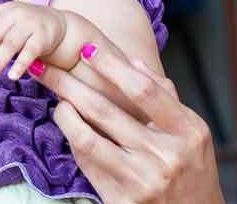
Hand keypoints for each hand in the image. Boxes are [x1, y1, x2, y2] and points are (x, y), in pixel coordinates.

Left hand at [0, 1, 67, 83]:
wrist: (56, 23)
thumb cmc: (24, 27)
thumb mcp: (7, 24)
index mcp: (1, 9)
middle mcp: (14, 13)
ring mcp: (29, 23)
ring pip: (9, 44)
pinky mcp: (43, 36)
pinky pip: (29, 52)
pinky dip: (19, 65)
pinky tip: (11, 77)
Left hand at [36, 44, 223, 203]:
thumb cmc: (192, 169)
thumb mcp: (193, 132)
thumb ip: (165, 97)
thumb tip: (132, 62)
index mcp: (187, 132)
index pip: (143, 90)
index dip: (111, 66)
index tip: (86, 48)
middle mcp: (165, 156)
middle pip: (105, 110)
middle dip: (68, 84)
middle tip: (43, 66)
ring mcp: (141, 181)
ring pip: (86, 138)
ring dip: (64, 113)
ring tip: (57, 100)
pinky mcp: (121, 200)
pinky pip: (87, 164)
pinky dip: (74, 141)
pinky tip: (69, 128)